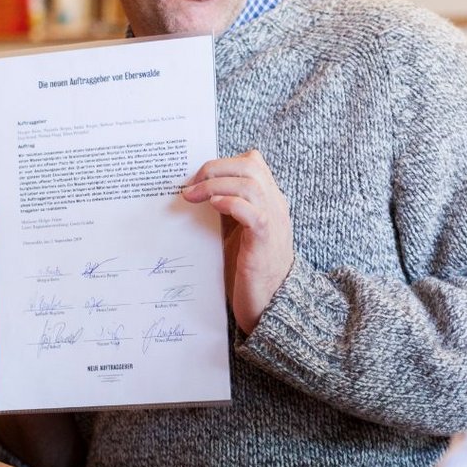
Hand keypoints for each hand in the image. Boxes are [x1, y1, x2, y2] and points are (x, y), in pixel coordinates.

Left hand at [181, 149, 293, 334]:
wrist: (270, 303)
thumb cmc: (249, 269)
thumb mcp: (236, 232)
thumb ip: (225, 211)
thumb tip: (193, 192)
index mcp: (268, 201)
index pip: (252, 163)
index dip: (223, 163)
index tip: (197, 177)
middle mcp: (275, 206)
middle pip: (251, 166)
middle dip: (216, 168)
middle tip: (191, 184)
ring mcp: (273, 222)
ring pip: (251, 184)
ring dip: (216, 185)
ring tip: (193, 196)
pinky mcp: (265, 242)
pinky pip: (253, 213)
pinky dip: (231, 203)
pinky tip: (214, 206)